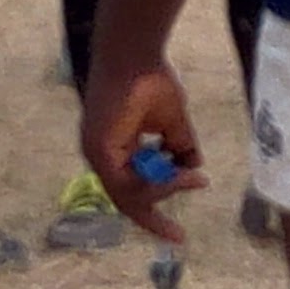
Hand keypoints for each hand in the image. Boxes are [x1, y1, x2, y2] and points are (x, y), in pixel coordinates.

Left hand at [80, 56, 206, 242]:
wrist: (138, 52)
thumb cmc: (151, 79)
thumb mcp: (172, 122)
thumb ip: (179, 147)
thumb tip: (194, 168)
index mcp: (114, 149)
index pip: (130, 189)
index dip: (153, 210)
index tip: (177, 234)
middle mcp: (100, 154)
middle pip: (127, 198)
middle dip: (154, 217)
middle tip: (178, 236)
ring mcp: (96, 152)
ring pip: (128, 194)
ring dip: (163, 191)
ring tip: (191, 180)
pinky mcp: (98, 148)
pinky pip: (125, 183)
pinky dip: (154, 183)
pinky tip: (178, 175)